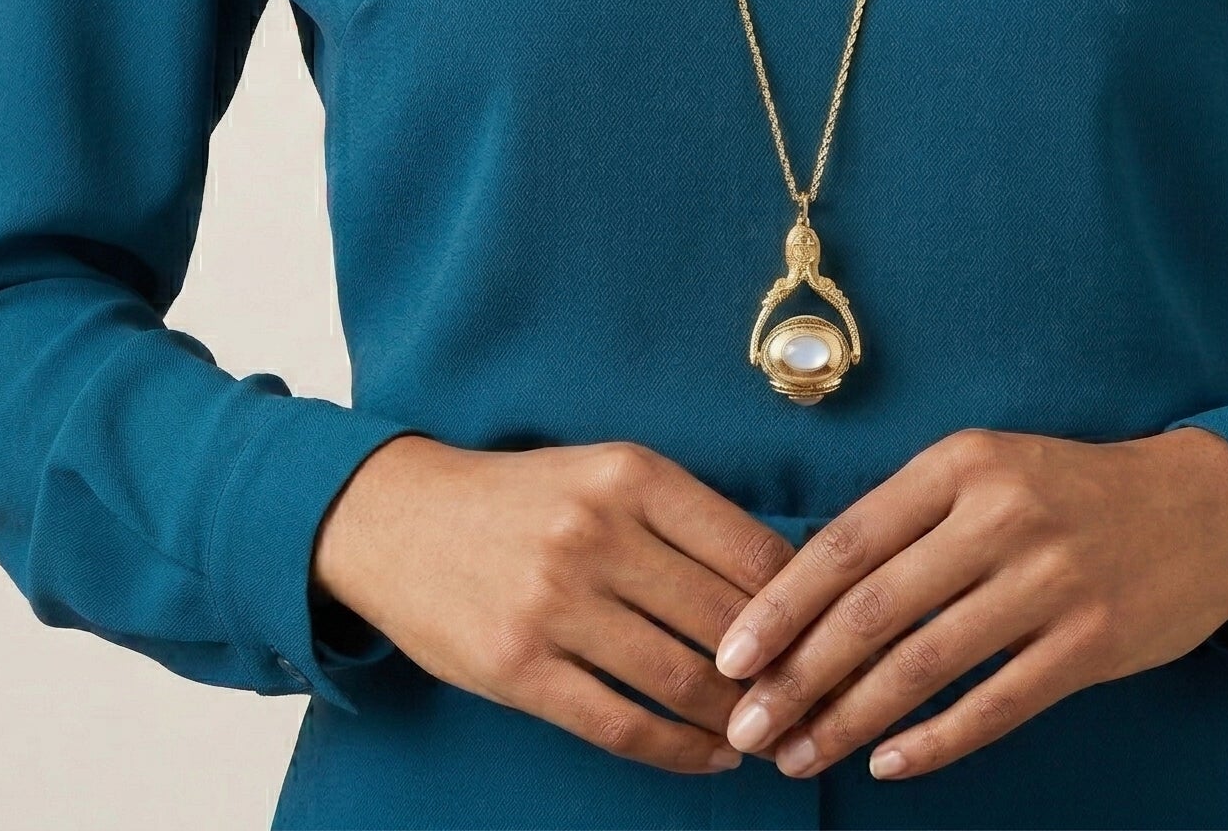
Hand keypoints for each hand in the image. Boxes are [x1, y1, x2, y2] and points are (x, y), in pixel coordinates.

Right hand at [309, 434, 795, 774]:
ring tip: (768, 734)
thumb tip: (784, 581)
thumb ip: (685, 517)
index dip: (805, 603)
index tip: (830, 635)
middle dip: (783, 671)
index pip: (752, 548)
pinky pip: (621, 723)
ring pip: (681, 678)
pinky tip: (710, 755)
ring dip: (738, 719)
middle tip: (817, 700)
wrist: (397, 519)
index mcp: (631, 475)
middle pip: (726, 619)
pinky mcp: (519, 667)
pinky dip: (679, 750)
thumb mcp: (606, 472)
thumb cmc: (524, 498)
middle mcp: (597, 532)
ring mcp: (555, 603)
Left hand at [711, 425, 1227, 780]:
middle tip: (745, 727)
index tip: (730, 656)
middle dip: (797, 677)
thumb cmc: (1069, 491)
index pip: (846, 543)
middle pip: (871, 610)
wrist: (1202, 505)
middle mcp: (997, 516)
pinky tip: (888, 764)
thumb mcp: (987, 469)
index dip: (780, 606)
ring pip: (921, 664)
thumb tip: (806, 592)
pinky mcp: (1089, 641)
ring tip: (799, 757)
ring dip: (849, 720)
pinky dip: (934, 741)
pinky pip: (994, 703)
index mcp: (959, 464)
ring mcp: (1047, 580)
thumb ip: (908, 518)